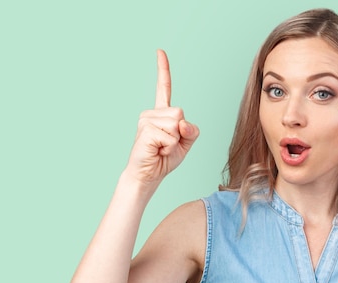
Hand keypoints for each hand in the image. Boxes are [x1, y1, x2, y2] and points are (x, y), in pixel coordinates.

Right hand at [126, 49, 199, 185]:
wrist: (148, 176)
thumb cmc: (164, 160)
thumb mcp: (185, 145)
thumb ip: (191, 131)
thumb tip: (182, 124)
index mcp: (162, 113)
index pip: (164, 87)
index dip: (163, 69)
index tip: (160, 51)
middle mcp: (152, 113)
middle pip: (180, 113)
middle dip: (180, 134)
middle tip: (166, 146)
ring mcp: (146, 120)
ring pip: (176, 124)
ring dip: (174, 142)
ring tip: (160, 148)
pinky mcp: (146, 130)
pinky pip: (170, 136)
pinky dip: (169, 147)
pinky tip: (156, 151)